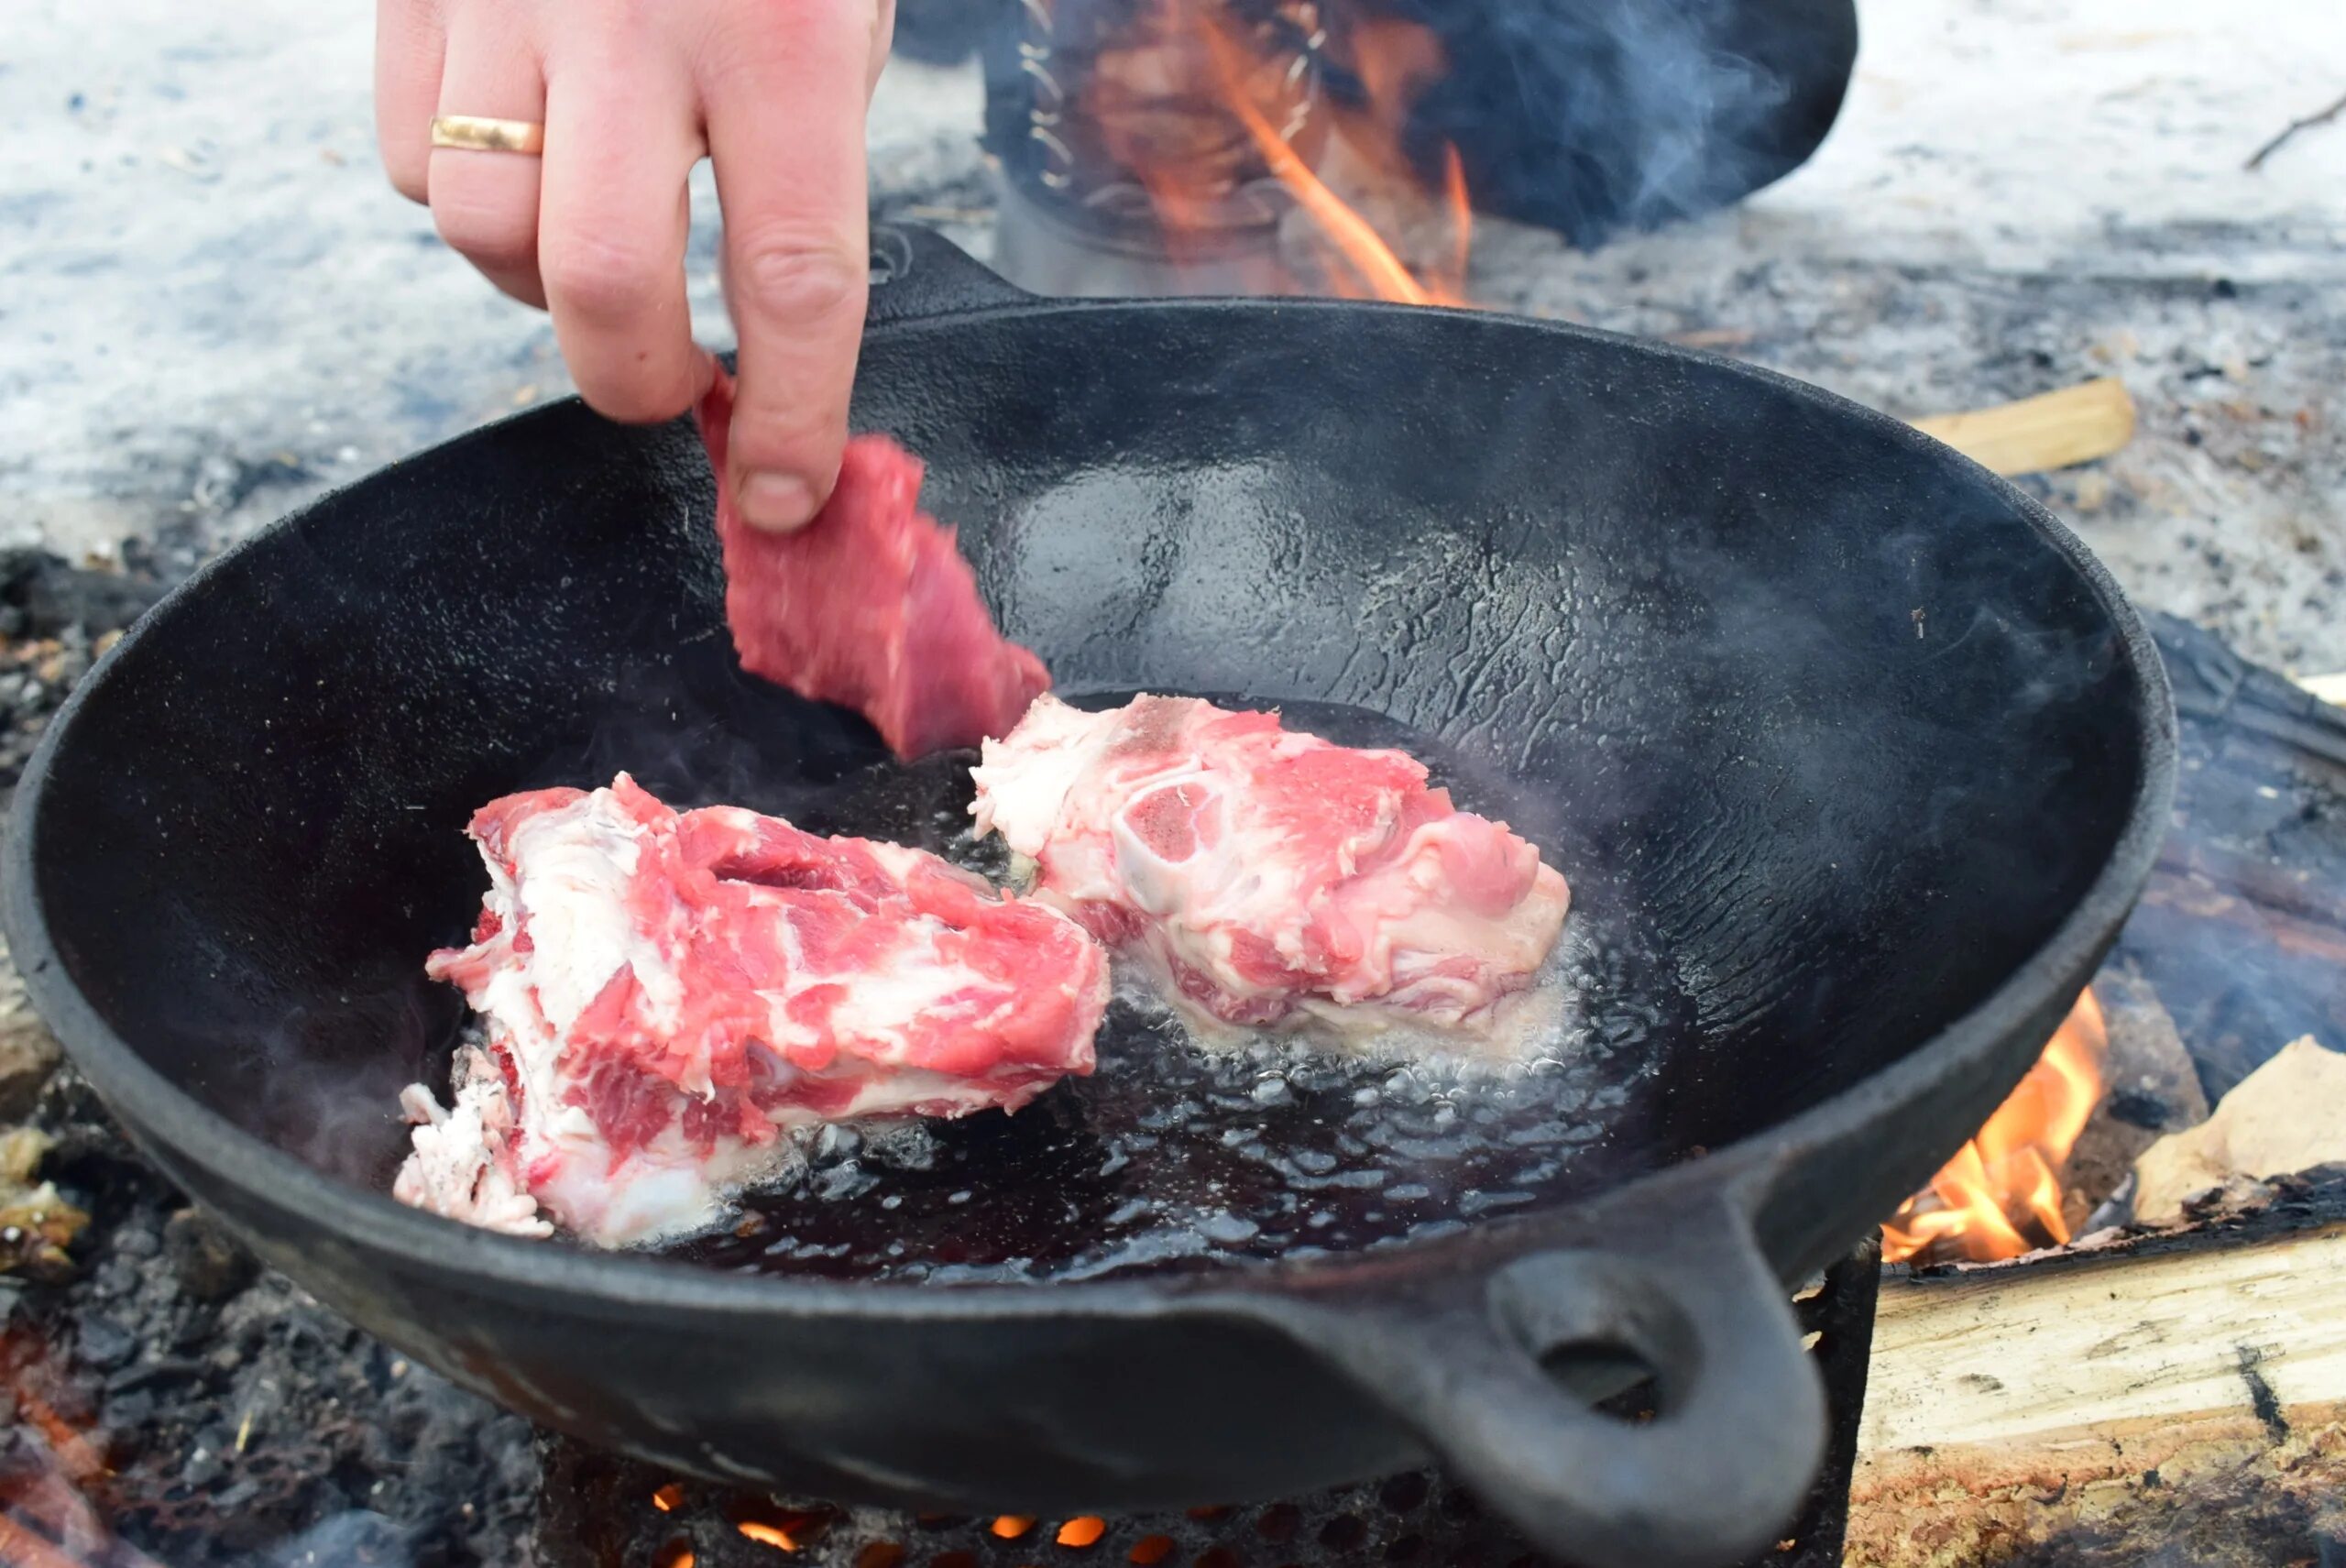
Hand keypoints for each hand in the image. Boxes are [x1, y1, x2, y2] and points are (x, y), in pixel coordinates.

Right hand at [376, 0, 896, 528]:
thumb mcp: (841, 9)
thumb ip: (809, 153)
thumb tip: (773, 335)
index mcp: (787, 32)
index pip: (792, 277)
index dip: (791, 414)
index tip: (781, 492)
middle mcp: (636, 17)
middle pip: (596, 283)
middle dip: (635, 379)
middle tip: (675, 386)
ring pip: (479, 232)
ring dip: (540, 289)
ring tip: (600, 249)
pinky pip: (403, 164)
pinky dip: (459, 203)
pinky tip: (524, 160)